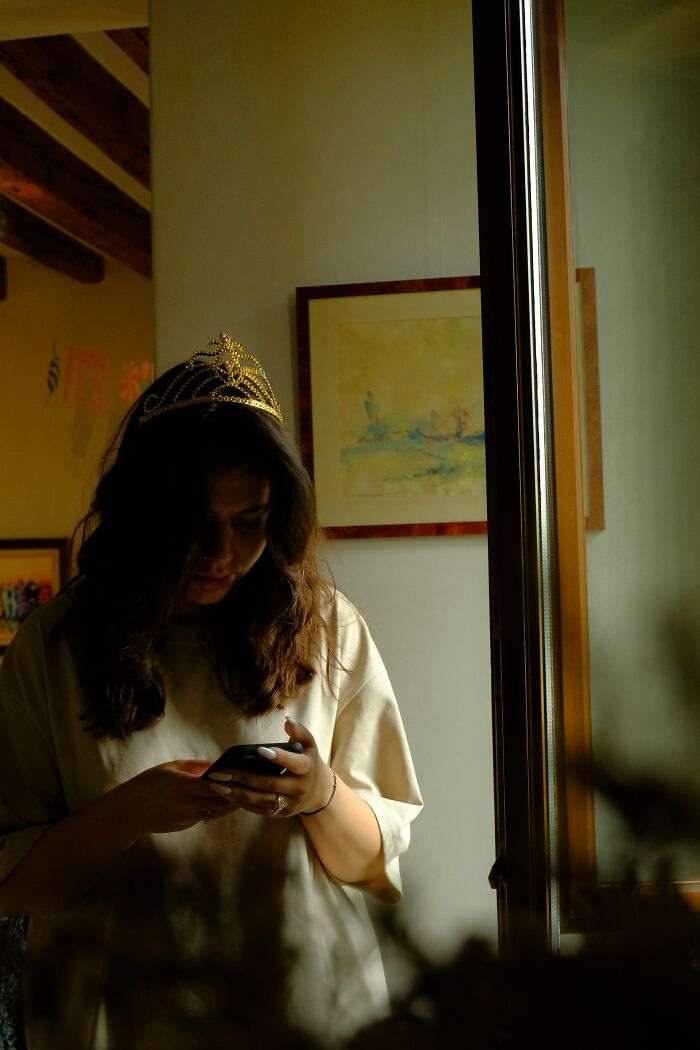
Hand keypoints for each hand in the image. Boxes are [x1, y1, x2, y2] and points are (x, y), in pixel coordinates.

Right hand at [116, 759, 238, 833]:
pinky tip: (228, 801)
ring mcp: (186, 817)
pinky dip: (218, 808)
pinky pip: (207, 816)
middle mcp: (185, 804)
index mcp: (181, 786)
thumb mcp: (170, 768)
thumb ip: (195, 766)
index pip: (211, 785)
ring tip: (246, 793)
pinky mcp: (185, 825)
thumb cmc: (149, 783)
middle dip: (236, 793)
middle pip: (219, 801)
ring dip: (231, 803)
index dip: (228, 780)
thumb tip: (217, 764)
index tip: (242, 774)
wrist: (130, 811)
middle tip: (252, 785)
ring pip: (217, 811)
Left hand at [210, 718, 334, 817]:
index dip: (278, 757)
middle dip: (243, 778)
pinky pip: (259, 810)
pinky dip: (241, 803)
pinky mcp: (280, 813)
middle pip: (269, 784)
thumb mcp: (309, 745)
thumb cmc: (309, 763)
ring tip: (217, 785)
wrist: (319, 793)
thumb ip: (300, 731)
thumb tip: (287, 720)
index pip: (292, 763)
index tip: (260, 750)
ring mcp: (289, 803)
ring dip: (237, 793)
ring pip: (260, 800)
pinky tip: (226, 794)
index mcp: (306, 769)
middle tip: (221, 772)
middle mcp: (298, 788)